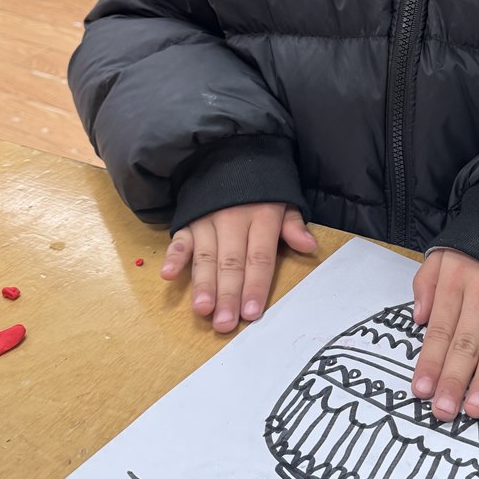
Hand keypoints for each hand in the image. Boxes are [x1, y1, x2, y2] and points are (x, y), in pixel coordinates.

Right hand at [161, 203, 316, 333]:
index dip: (256, 285)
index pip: (259, 257)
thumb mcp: (285, 201)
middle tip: (225, 323)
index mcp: (261, 217)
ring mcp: (208, 220)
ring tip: (202, 309)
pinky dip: (174, 256)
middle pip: (231, 263)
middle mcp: (233, 220)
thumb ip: (293, 225)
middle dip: (228, 294)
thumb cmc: (262, 189)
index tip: (251, 313)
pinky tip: (169, 275)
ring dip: (202, 284)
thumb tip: (309, 246)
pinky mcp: (189, 220)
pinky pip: (180, 239)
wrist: (232, 155)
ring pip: (205, 257)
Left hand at [410, 249, 478, 422]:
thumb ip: (424, 284)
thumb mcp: (441, 256)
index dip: (430, 361)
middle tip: (444, 410)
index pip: (440, 329)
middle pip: (466, 344)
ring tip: (475, 408)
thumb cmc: (475, 250)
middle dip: (454, 380)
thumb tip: (417, 318)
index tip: (421, 389)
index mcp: (455, 282)